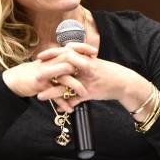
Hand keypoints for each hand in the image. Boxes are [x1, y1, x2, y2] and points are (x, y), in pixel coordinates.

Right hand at [1, 47, 89, 108]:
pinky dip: (63, 102)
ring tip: (85, 95)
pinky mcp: (41, 85)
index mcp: (54, 56)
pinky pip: (55, 95)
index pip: (70, 48)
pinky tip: (70, 108)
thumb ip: (62, 60)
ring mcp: (46, 74)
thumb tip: (77, 58)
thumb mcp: (49, 63)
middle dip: (83, 69)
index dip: (83, 48)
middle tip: (94, 75)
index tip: (94, 53)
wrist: (17, 79)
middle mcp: (50, 62)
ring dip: (76, 87)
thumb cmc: (36, 71)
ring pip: (65, 79)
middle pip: (70, 63)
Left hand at [36, 43, 152, 116]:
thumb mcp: (95, 63)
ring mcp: (88, 80)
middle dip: (48, 69)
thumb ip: (81, 61)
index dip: (52, 53)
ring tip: (39, 96)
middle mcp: (86, 68)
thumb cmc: (109, 72)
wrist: (125, 82)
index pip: (66, 51)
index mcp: (86, 58)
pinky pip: (76, 99)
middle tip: (35, 73)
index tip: (40, 56)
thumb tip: (68, 55)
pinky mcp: (90, 93)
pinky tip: (57, 108)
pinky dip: (66, 104)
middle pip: (64, 64)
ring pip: (67, 85)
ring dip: (52, 91)